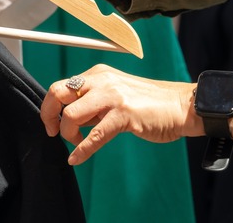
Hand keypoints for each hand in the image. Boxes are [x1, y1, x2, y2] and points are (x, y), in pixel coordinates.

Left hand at [40, 64, 197, 164]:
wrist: (183, 106)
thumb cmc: (150, 104)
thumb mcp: (115, 95)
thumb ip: (92, 104)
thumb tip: (69, 120)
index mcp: (97, 74)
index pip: (60, 87)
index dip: (50, 107)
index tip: (51, 123)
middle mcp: (102, 80)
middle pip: (57, 93)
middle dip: (49, 116)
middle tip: (54, 132)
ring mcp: (113, 96)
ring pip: (71, 114)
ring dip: (68, 134)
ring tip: (76, 143)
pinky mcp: (124, 114)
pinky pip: (94, 135)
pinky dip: (82, 150)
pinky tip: (77, 158)